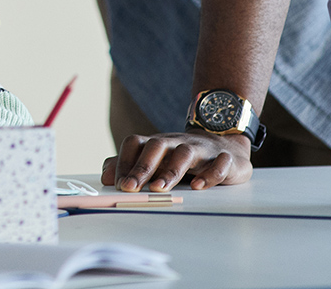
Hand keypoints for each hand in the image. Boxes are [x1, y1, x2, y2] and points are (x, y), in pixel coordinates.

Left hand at [101, 131, 252, 191]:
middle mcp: (177, 142)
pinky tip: (199, 187)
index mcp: (158, 143)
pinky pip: (219, 163)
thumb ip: (130, 166)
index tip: (117, 185)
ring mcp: (202, 148)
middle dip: (142, 167)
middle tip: (130, 188)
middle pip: (156, 146)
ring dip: (170, 170)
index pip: (135, 143)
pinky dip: (209, 174)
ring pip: (184, 152)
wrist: (225, 143)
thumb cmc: (184, 156)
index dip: (124, 162)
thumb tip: (105, 176)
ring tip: (159, 188)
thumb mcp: (157, 160)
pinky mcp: (225, 158)